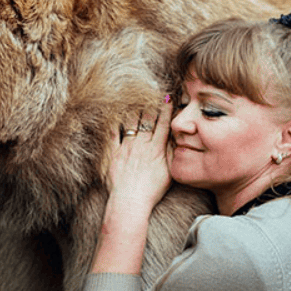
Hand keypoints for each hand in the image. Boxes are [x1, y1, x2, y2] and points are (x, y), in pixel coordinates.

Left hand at [105, 99, 172, 218]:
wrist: (130, 201)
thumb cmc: (151, 190)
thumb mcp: (169, 173)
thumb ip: (173, 154)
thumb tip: (178, 139)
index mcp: (157, 149)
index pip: (163, 124)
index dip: (167, 109)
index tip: (168, 96)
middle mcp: (142, 145)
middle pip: (147, 120)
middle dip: (151, 103)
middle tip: (151, 89)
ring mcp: (126, 148)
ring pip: (131, 123)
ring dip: (134, 107)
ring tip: (133, 93)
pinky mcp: (113, 153)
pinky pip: (113, 134)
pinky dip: (114, 121)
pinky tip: (114, 110)